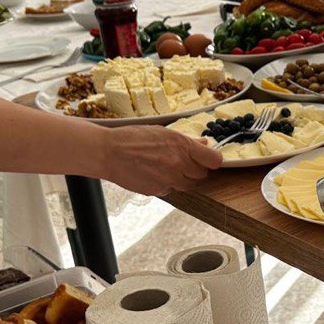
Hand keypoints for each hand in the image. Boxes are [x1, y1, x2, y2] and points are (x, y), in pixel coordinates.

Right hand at [101, 126, 221, 195]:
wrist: (109, 153)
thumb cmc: (132, 139)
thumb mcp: (162, 133)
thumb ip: (185, 141)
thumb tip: (203, 143)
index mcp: (182, 146)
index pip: (214, 160)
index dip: (212, 160)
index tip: (208, 159)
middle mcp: (179, 164)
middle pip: (202, 174)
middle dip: (195, 169)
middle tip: (183, 162)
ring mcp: (169, 180)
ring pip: (188, 185)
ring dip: (182, 178)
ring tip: (166, 167)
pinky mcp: (158, 191)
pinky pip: (170, 190)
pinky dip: (166, 184)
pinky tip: (153, 173)